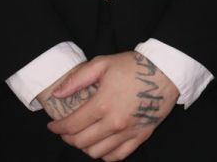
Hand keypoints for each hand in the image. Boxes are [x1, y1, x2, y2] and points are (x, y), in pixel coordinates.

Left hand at [47, 52, 178, 160]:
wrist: (165, 71)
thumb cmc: (132, 65)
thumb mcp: (102, 64)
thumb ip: (77, 79)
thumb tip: (57, 93)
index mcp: (102, 104)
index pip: (72, 125)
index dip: (58, 128)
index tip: (52, 126)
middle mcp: (114, 123)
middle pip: (82, 142)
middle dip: (68, 138)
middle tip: (64, 131)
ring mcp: (128, 133)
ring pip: (97, 153)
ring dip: (84, 147)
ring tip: (81, 137)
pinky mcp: (140, 137)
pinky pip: (117, 156)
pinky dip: (104, 155)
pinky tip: (100, 146)